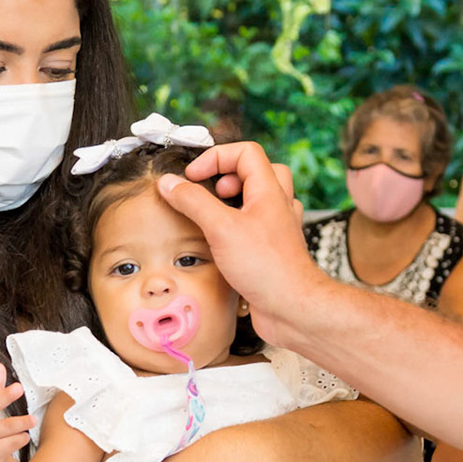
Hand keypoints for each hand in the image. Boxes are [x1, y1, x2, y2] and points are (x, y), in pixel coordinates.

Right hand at [157, 141, 320, 342]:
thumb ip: (193, 202)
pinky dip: (237, 226)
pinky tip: (223, 240)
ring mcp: (276, 229)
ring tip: (213, 214)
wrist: (292, 309)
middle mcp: (277, 206)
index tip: (193, 176)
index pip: (246, 152)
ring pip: (257, 200)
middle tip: (210, 192)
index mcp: (270, 191)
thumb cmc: (268, 269)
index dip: (216, 157)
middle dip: (227, 175)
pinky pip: (255, 226)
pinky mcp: (271, 251)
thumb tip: (169, 183)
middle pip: (256, 172)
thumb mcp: (221, 228)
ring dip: (233, 200)